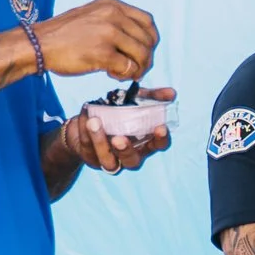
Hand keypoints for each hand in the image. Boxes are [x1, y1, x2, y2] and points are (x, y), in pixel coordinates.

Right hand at [33, 0, 158, 79]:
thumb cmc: (63, 35)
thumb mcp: (92, 16)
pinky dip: (125, 75)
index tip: (143, 52)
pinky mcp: (102, 52)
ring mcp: (108, 33)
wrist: (38, 44)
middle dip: (146, 58)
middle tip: (135, 68)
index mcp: (112, 5)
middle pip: (148, 40)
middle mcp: (113, 15)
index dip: (150, 40)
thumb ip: (115, 23)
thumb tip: (138, 43)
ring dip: (138, 68)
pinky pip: (128, 67)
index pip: (148, 21)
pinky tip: (112, 74)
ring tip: (122, 72)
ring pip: (142, 54)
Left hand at [60, 89, 175, 172]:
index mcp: (143, 143)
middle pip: (131, 161)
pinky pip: (87, 147)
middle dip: (125, 150)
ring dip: (99, 141)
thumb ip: (153, 96)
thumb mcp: (137, 100)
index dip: (160, 139)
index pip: (157, 146)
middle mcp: (128, 155)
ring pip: (106, 160)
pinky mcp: (90, 157)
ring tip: (94, 121)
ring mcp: (108, 159)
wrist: (89, 119)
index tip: (160, 127)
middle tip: (119, 138)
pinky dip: (83, 131)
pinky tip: (83, 115)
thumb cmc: (118, 111)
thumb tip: (171, 93)